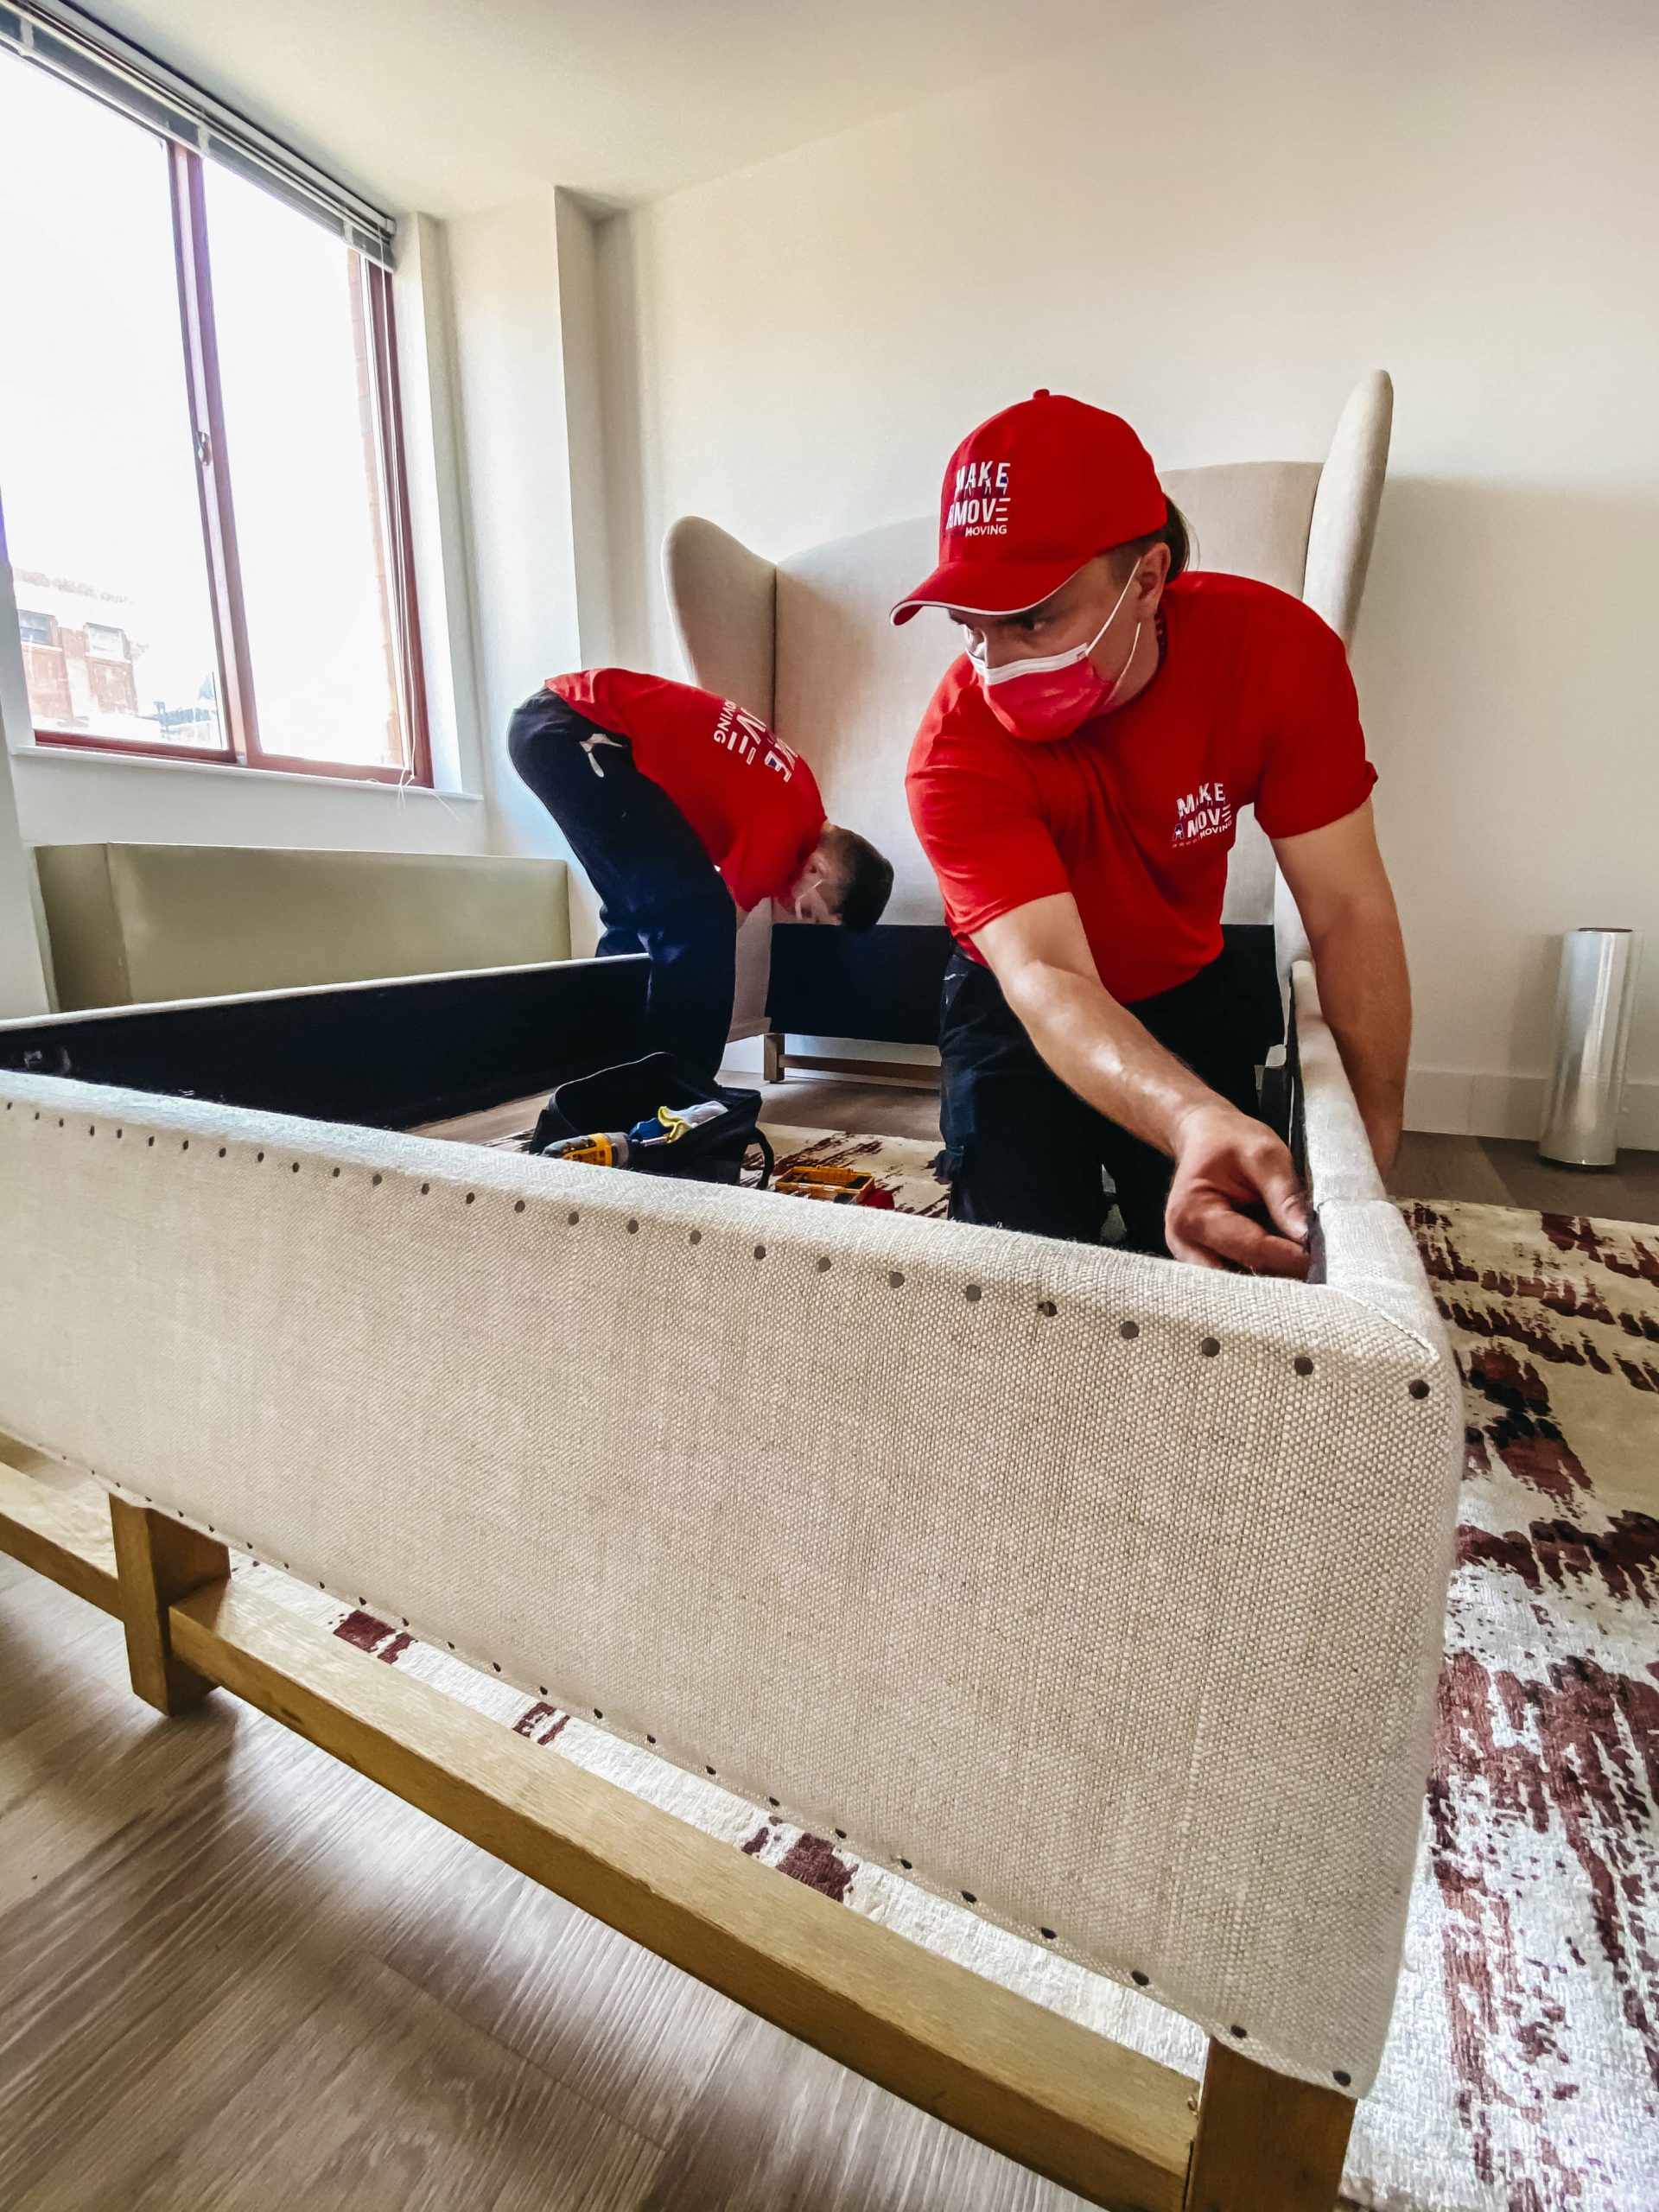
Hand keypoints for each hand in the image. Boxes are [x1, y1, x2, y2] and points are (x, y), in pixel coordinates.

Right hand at [1164, 1104, 1311, 1277]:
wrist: (1203, 1135)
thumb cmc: (1230, 1141)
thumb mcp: (1264, 1154)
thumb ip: (1284, 1196)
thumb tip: (1305, 1236)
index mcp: (1193, 1212)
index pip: (1249, 1248)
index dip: (1287, 1256)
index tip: (1319, 1258)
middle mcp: (1182, 1241)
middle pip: (1234, 1277)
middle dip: (1273, 1279)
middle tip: (1312, 1275)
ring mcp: (1187, 1253)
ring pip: (1231, 1285)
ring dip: (1265, 1282)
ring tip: (1299, 1273)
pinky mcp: (1198, 1259)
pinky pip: (1230, 1277)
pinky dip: (1255, 1276)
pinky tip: (1280, 1270)